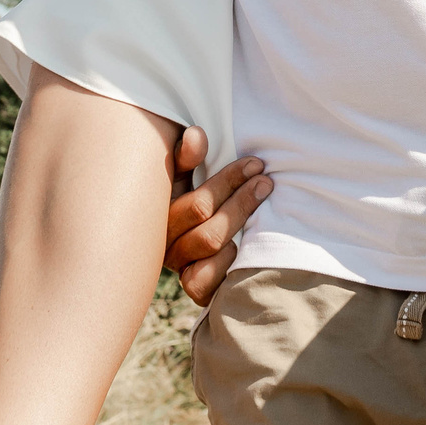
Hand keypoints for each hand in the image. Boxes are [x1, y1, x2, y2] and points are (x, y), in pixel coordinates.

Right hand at [165, 126, 270, 305]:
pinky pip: (205, 284)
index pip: (199, 204)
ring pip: (211, 250)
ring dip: (239, 225)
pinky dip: (225, 265)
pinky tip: (241, 247)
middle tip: (265, 182)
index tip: (255, 164)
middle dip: (242, 202)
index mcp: (160, 215)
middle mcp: (165, 245)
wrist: (173, 238)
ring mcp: (179, 269)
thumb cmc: (182, 197)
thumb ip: (185, 157)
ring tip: (263, 204)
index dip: (230, 181)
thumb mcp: (179, 175)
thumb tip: (197, 135)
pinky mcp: (193, 289)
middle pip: (209, 230)